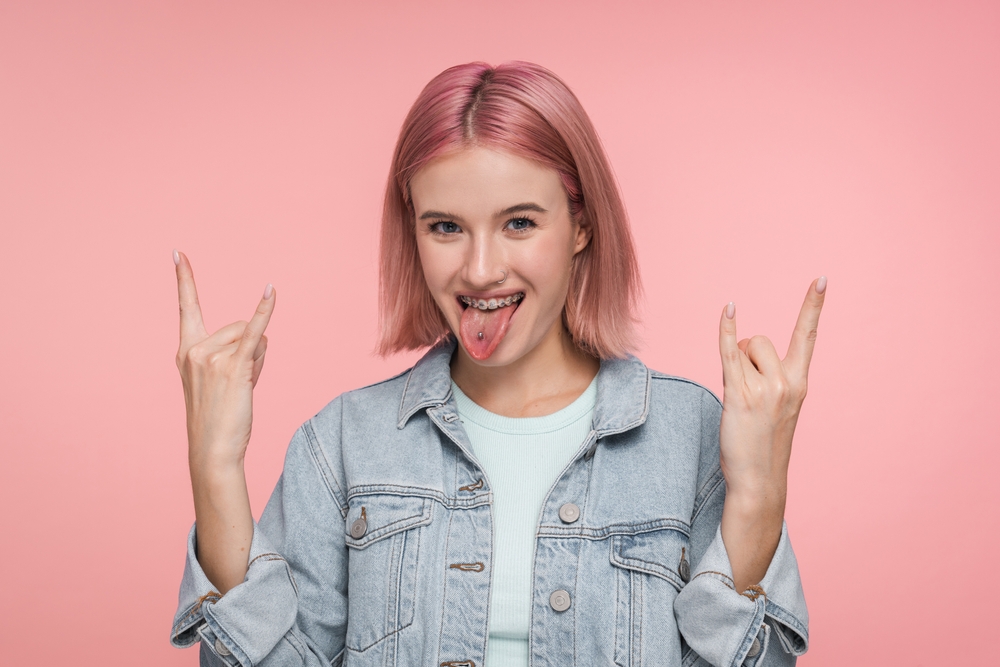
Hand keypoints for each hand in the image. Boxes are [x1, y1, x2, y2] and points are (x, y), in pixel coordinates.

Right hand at [174, 250, 274, 471]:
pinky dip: (264, 312)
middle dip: (250, 351)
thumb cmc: (218, 418)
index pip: (186, 307)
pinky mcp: (234, 367)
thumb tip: (261, 335)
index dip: (184, 278)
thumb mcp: (219, 379)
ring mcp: (212, 358)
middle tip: (236, 384)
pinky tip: (271, 291)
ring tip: (243, 388)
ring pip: (254, 339)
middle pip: (239, 327)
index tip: (178, 252)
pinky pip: (255, 333)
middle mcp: (195, 349)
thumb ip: (236, 351)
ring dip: (259, 361)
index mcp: (185, 350)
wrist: (212, 449)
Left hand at [717, 276, 825, 590]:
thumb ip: (769, 378)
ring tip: (737, 396)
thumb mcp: (777, 408)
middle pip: (759, 339)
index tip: (821, 277)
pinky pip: (729, 353)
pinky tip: (728, 308)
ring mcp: (765, 389)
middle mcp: (787, 382)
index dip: (813, 305)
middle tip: (743, 387)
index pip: (808, 336)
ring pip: (743, 348)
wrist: (759, 481)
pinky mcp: (740, 396)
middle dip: (745, 353)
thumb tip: (743, 349)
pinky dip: (726, 329)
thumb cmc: (763, 446)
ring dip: (733, 362)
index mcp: (800, 383)